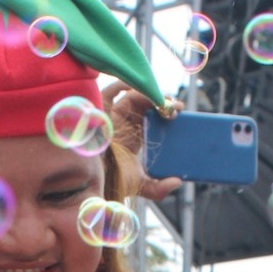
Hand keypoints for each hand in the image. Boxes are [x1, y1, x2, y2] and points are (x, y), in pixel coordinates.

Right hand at [102, 81, 181, 201]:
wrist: (92, 177)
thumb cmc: (112, 180)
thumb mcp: (140, 184)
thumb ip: (159, 188)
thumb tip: (178, 181)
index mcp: (135, 136)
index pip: (154, 118)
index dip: (168, 112)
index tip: (180, 114)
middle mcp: (126, 122)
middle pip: (147, 104)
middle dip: (164, 102)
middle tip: (177, 107)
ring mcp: (114, 114)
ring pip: (134, 95)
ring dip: (151, 94)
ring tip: (163, 101)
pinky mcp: (102, 109)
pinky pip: (111, 90)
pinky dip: (124, 83)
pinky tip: (140, 88)